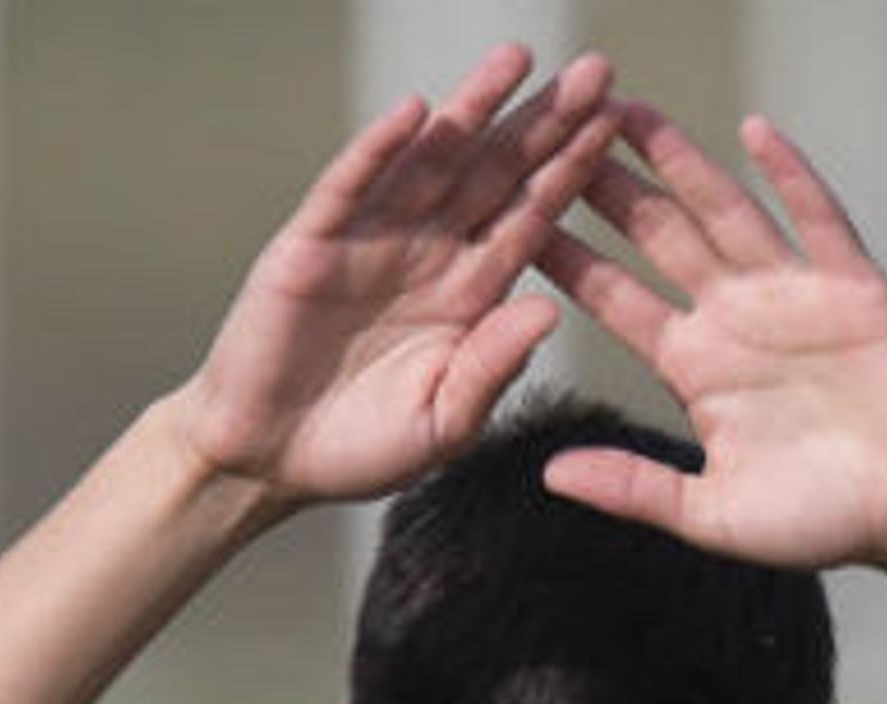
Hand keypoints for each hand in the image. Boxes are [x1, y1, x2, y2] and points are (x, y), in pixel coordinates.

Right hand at [174, 47, 618, 505]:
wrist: (270, 461)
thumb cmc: (363, 448)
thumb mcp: (444, 424)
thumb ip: (492, 368)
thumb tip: (548, 310)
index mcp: (470, 293)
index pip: (531, 217)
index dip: (571, 169)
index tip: (616, 122)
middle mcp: (428, 252)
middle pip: (494, 173)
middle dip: (542, 122)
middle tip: (595, 69)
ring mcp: (370, 240)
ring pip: (430, 161)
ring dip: (472, 110)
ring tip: (517, 59)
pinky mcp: (310, 244)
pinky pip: (350, 188)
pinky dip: (378, 149)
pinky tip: (415, 112)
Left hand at [536, 103, 886, 575]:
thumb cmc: (819, 519)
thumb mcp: (712, 515)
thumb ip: (636, 490)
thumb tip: (550, 473)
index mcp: (693, 365)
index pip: (614, 298)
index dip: (565, 258)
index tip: (510, 219)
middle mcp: (733, 316)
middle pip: (658, 237)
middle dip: (609, 188)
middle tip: (554, 135)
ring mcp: (791, 294)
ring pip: (724, 213)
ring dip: (681, 163)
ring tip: (631, 113)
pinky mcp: (851, 286)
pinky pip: (817, 221)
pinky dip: (791, 177)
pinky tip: (756, 133)